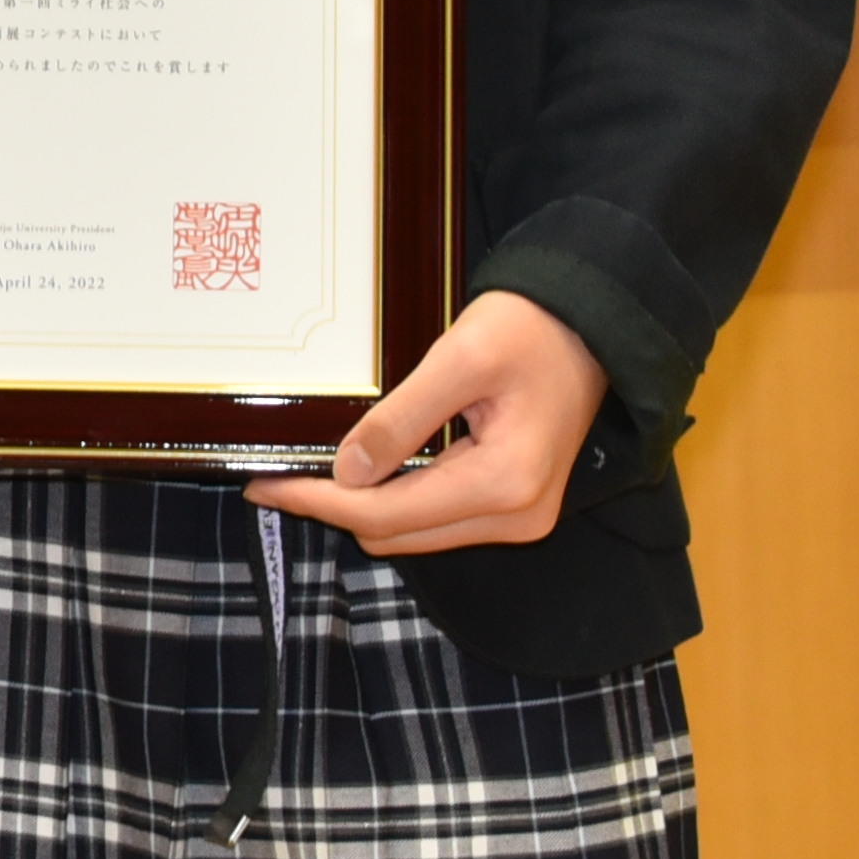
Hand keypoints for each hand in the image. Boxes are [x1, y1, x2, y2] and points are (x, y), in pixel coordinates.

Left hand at [256, 288, 609, 555]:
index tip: (264, 484)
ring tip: (312, 472)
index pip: (387, 515)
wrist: (594, 325)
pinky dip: (396, 499)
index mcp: (505, 484)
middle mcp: (517, 516)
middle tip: (277, 474)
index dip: (319, 502)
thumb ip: (401, 419)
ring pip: (414, 532)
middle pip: (397, 534)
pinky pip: (438, 517)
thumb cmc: (531, 329)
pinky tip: (366, 470)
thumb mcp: (459, 359)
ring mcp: (520, 516)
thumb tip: (346, 473)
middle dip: (335, 507)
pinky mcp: (515, 505)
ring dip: (363, 507)